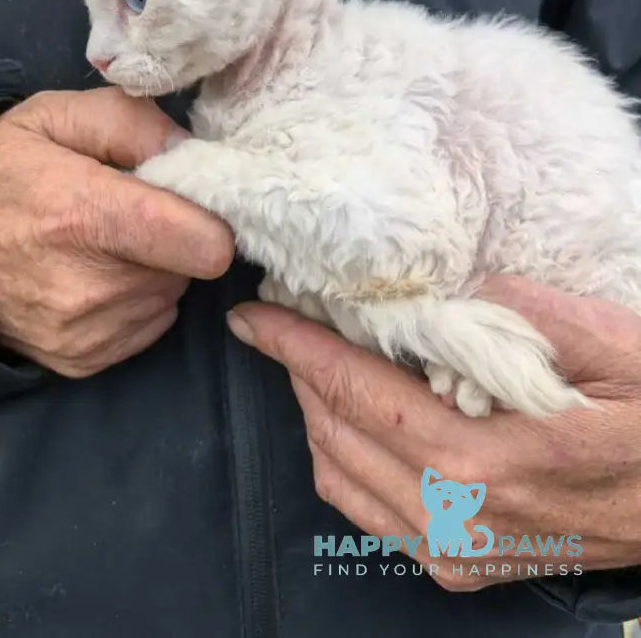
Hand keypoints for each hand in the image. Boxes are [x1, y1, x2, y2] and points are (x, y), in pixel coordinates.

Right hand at [0, 88, 233, 375]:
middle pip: (190, 268)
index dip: (211, 219)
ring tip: (104, 243)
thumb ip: (135, 123)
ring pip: (169, 295)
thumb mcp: (58, 116)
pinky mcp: (81, 359)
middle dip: (175, 238)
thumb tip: (192, 153)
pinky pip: (147, 325)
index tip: (193, 202)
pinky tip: (94, 275)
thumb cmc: (1, 170)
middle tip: (130, 214)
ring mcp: (85, 331)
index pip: (203, 243)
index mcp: (86, 216)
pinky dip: (134, 301)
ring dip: (154, 269)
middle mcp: (90, 287)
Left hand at [227, 276, 640, 589]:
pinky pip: (369, 514)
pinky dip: (341, 462)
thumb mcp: (615, 345)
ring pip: (340, 478)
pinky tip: (349, 423)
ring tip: (310, 361)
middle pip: (336, 432)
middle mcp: (456, 515)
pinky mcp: (464, 568)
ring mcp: (457, 551)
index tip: (252, 315)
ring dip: (313, 413)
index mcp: (483, 457)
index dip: (296, 347)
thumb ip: (524, 313)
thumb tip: (446, 289)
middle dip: (297, 370)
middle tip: (281, 320)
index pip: (356, 391)